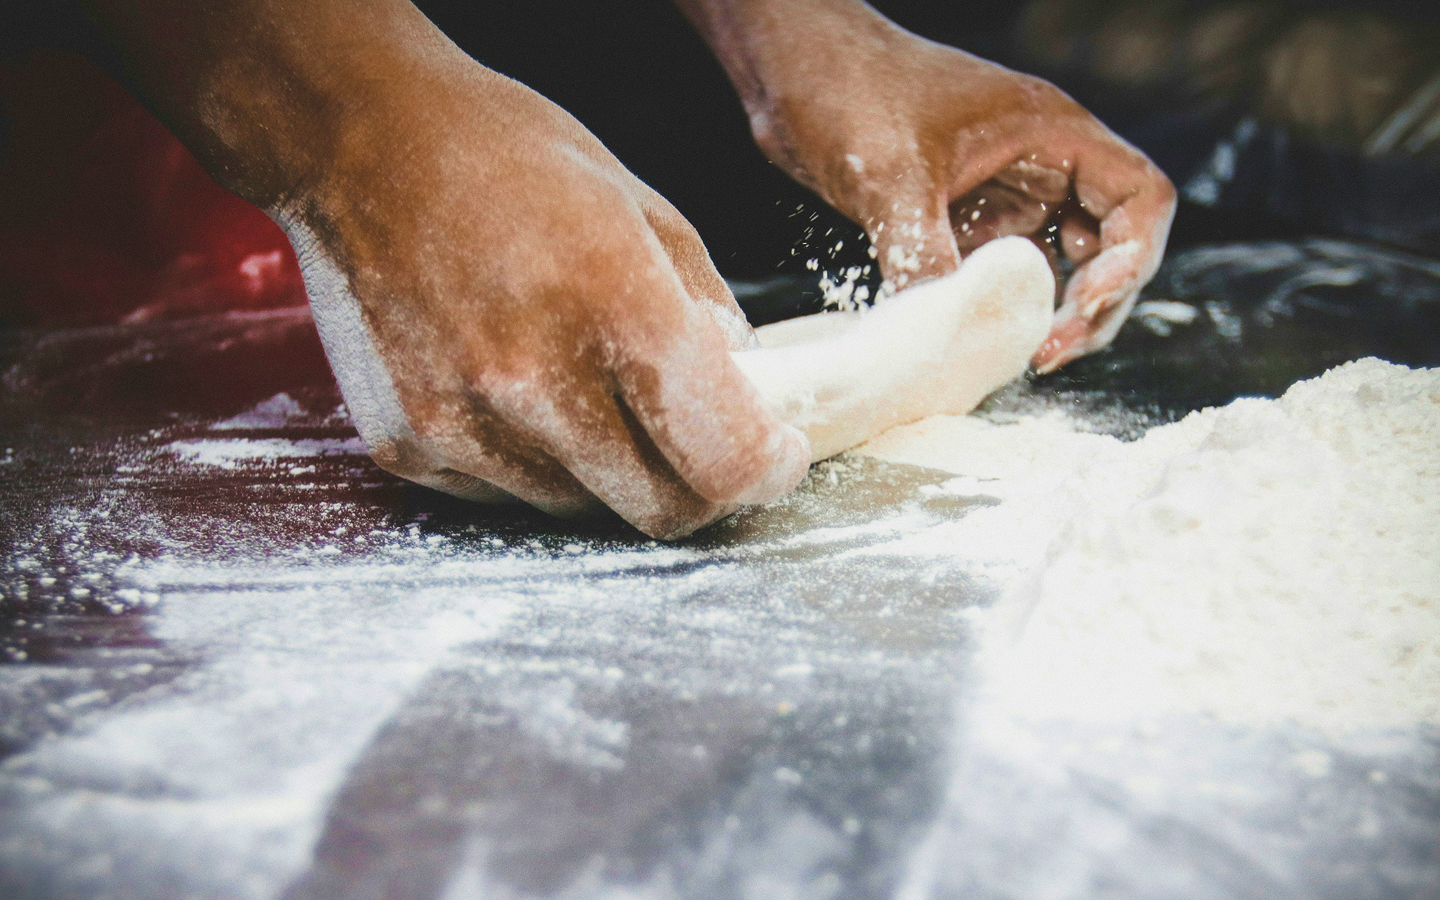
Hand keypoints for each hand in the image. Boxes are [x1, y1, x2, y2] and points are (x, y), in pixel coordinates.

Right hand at [77, 0, 809, 538]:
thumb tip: (747, 394)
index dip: (768, 471)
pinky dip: (539, 465)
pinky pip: (510, 496)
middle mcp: (534, 382)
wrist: (362, 144)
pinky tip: (522, 393)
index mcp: (615, 308)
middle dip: (703, 487)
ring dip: (613, 473)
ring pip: (585, 511)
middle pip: (661, 512)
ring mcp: (464, 425)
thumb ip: (709, 315)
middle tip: (706, 444)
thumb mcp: (646, 211)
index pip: (723, 461)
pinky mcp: (413, 448)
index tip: (775, 454)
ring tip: (592, 392)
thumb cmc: (510, 160)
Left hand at [682, 0, 1176, 371]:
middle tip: (1044, 352)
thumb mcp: (891, 178)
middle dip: (1094, 304)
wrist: (790, 70)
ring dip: (1052, 314)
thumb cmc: (849, 88)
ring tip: (1022, 356)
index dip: (1130, 260)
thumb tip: (946, 337)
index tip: (1083, 304)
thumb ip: (924, 257)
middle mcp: (1041, 165)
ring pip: (1059, 266)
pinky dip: (1001, 310)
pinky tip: (978, 342)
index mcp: (1053, 133)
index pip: (1139, 198)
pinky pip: (1001, 274)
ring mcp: (1004, 194)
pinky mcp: (961, 220)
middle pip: (1111, 245)